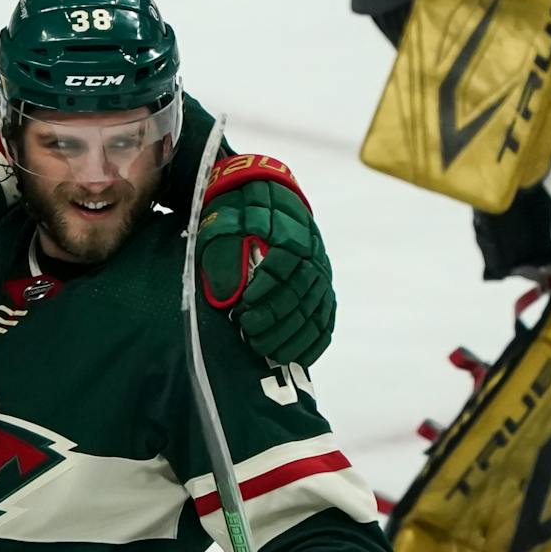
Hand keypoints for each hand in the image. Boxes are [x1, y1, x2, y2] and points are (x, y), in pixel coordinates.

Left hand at [199, 155, 335, 366]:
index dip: (263, 293)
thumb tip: (227, 297)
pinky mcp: (323, 288)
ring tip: (266, 351)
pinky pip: (326, 319)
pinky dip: (314, 342)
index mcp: (289, 233)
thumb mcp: (224, 223)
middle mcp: (312, 254)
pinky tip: (297, 358)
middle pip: (299, 294)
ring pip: (314, 312)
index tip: (242, 308)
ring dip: (291, 337)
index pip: (282, 268)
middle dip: (274, 320)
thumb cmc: (239, 210)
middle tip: (250, 335)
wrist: (262, 192)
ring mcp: (321, 273)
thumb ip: (224, 257)